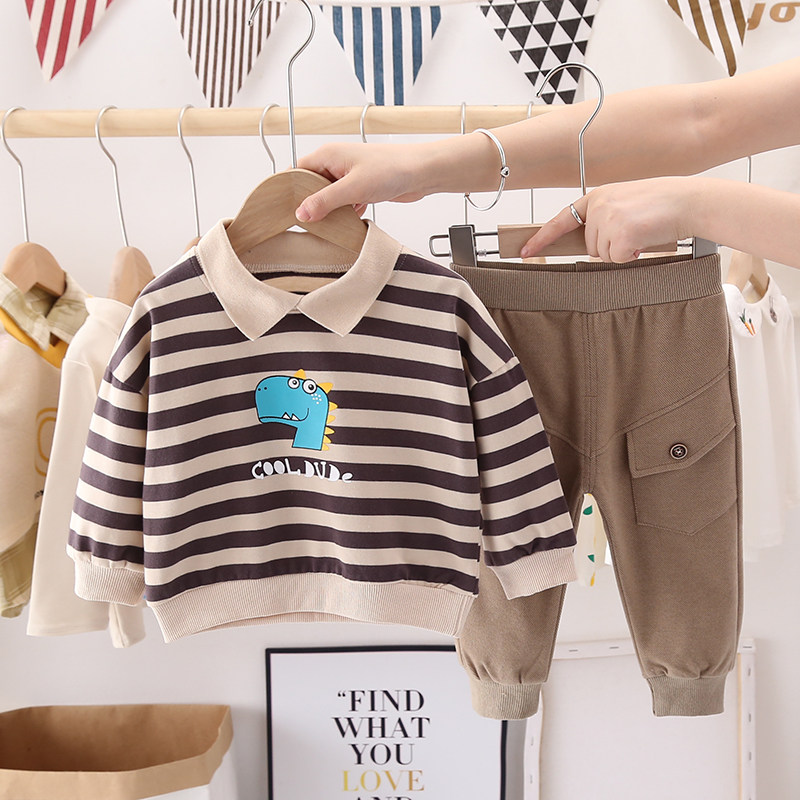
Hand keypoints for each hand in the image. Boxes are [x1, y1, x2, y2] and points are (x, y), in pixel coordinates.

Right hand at [295, 142, 427, 221]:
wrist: (421, 173)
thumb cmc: (391, 168)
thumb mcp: (353, 188)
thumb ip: (325, 201)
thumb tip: (302, 213)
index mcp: (328, 155)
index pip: (297, 171)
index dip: (289, 190)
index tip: (283, 208)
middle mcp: (335, 164)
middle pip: (311, 186)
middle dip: (310, 204)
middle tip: (306, 223)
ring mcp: (349, 176)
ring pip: (329, 197)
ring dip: (330, 211)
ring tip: (327, 225)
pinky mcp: (361, 187)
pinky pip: (344, 202)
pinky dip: (344, 213)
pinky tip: (348, 221)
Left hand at [520, 176, 699, 261]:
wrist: (689, 201)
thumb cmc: (662, 205)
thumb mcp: (625, 203)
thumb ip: (604, 218)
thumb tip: (592, 246)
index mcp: (597, 196)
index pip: (562, 219)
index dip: (543, 237)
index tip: (524, 250)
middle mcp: (598, 206)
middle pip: (590, 246)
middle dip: (611, 246)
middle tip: (635, 231)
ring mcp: (608, 219)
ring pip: (602, 255)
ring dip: (622, 251)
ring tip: (642, 232)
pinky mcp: (620, 234)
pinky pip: (617, 259)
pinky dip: (632, 256)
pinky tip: (645, 239)